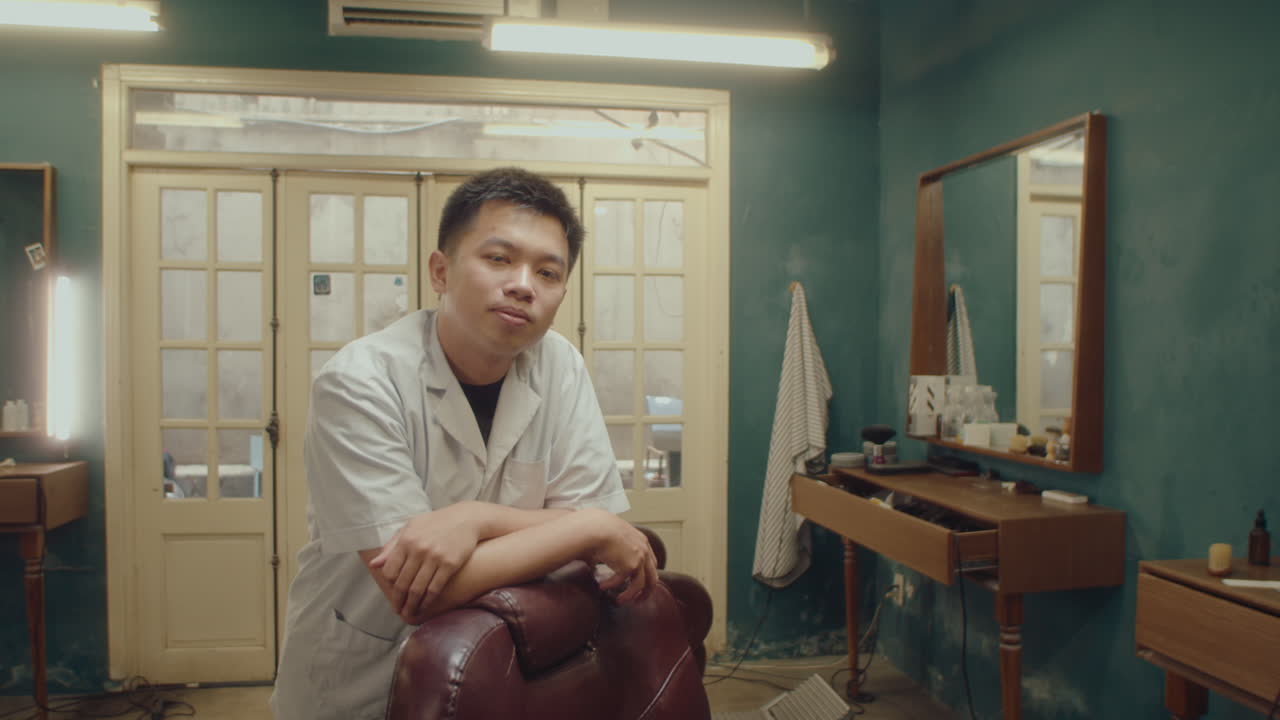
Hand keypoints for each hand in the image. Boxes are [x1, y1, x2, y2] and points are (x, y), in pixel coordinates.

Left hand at [368, 503, 480, 617]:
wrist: (466, 518)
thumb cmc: (436, 523)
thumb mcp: (411, 527)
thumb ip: (391, 546)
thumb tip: (374, 565)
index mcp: (406, 540)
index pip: (390, 571)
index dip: (389, 585)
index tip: (391, 593)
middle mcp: (418, 549)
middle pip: (402, 583)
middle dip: (398, 600)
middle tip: (398, 610)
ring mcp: (435, 557)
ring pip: (417, 589)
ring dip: (411, 605)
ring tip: (409, 613)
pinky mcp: (450, 564)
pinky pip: (434, 588)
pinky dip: (427, 601)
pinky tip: (424, 606)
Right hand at [583, 511, 658, 604]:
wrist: (595, 527)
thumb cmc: (597, 528)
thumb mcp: (611, 536)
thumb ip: (613, 546)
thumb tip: (601, 559)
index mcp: (641, 541)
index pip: (651, 563)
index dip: (646, 576)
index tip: (639, 585)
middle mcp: (644, 550)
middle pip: (652, 577)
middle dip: (646, 592)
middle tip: (638, 601)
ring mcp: (639, 558)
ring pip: (640, 585)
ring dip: (629, 596)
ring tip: (619, 601)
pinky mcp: (630, 566)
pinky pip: (622, 583)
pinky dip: (611, 586)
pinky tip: (602, 586)